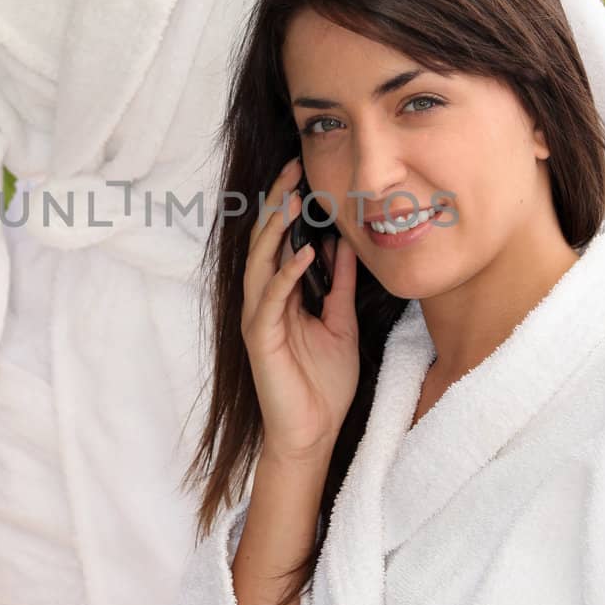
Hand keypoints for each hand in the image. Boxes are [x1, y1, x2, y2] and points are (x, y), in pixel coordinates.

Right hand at [242, 157, 358, 467]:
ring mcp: (258, 320)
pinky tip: (304, 254)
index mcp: (281, 296)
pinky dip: (286, 275)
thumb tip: (346, 246)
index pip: (278, 242)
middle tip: (290, 170)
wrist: (312, 434)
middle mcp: (263, 302)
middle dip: (275, 205)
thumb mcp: (340, 323)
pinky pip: (270, 300)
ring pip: (259, 264)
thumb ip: (339, 286)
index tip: (301, 173)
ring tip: (292, 202)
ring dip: (275, 232)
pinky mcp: (259, 340)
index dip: (286, 208)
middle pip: (262, 243)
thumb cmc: (323, 384)